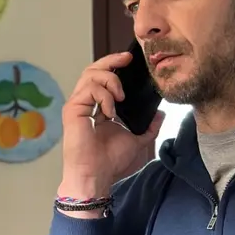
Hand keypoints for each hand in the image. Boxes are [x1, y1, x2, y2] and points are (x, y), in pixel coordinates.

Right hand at [58, 51, 164, 205]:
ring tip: (121, 96)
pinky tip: (111, 111)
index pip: (103, 78)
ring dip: (111, 79)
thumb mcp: (138, 140)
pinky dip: (104, 95)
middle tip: (127, 58)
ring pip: (90, 74)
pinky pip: (89, 89)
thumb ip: (149, 127)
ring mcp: (78, 105)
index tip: (131, 60)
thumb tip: (161, 114)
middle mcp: (86, 103)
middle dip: (111, 60)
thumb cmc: (111, 162)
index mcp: (99, 108)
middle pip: (93, 70)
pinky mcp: (73, 109)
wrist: (97, 176)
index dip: (115, 66)